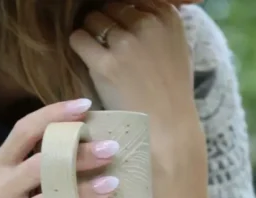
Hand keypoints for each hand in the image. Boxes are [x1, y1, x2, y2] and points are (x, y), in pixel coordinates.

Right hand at [0, 99, 118, 197]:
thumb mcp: (11, 183)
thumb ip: (40, 165)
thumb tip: (93, 142)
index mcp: (1, 166)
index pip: (24, 131)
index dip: (53, 115)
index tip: (85, 106)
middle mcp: (1, 191)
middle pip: (39, 167)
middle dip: (76, 155)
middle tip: (111, 149)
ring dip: (81, 195)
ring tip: (112, 186)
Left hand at [70, 3, 196, 129]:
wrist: (168, 129)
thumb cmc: (171, 92)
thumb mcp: (177, 47)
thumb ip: (158, 25)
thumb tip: (132, 9)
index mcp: (168, 16)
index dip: (121, 15)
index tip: (119, 30)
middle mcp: (148, 24)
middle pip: (111, 6)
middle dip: (106, 22)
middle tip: (107, 44)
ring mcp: (127, 44)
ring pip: (93, 19)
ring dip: (91, 34)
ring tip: (99, 54)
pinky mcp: (106, 64)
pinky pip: (79, 38)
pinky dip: (79, 46)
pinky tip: (88, 61)